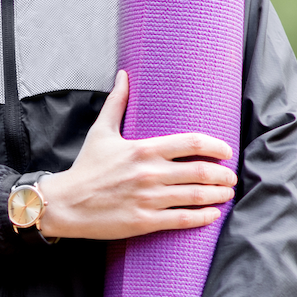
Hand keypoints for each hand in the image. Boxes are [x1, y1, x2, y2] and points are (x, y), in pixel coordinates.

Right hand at [36, 70, 237, 240]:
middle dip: (223, 174)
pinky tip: (212, 214)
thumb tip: (124, 75)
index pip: (191, 143)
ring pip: (196, 196)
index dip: (216, 146)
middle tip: (231, 176)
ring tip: (226, 193)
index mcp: (143, 149)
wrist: (65, 203)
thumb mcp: (101, 132)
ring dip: (218, 195)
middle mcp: (149, 173)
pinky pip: (183, 219)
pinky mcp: (144, 221)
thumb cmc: (86, 167)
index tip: (226, 151)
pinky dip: (204, 217)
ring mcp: (148, 198)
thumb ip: (117, 103)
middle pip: (201, 171)